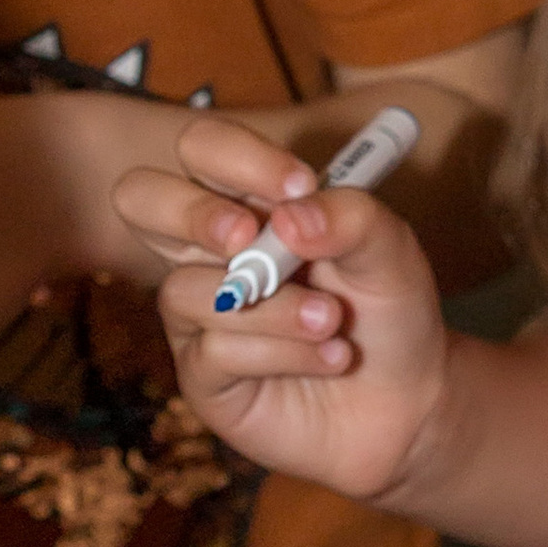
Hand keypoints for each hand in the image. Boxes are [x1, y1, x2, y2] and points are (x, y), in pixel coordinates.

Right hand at [140, 117, 453, 501]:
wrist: (408, 398)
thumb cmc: (388, 309)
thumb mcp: (390, 250)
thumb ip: (351, 217)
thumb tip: (288, 217)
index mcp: (252, 201)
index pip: (203, 148)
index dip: (236, 157)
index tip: (298, 186)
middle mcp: (211, 249)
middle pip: (139, 197)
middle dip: (193, 215)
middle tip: (249, 238)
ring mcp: (200, 312)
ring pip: (187, 291)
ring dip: (274, 308)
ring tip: (332, 322)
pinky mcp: (204, 373)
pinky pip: (215, 352)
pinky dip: (284, 353)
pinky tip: (330, 358)